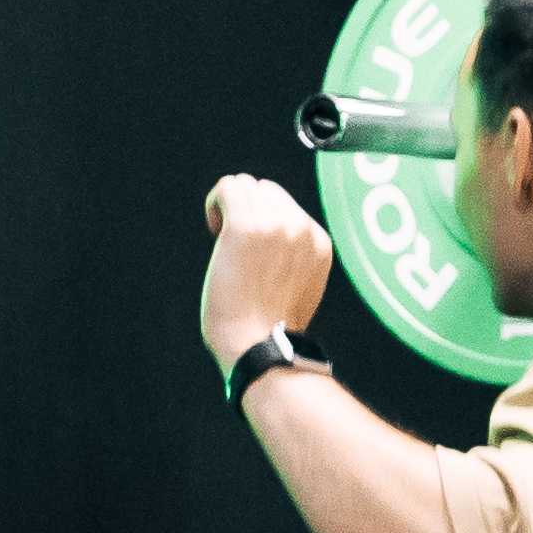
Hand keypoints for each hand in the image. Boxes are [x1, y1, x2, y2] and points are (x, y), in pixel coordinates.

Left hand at [199, 174, 334, 365]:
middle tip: (234, 248)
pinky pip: (227, 188)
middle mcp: (301, 229)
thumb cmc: (266, 329)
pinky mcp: (247, 226)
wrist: (259, 347)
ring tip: (223, 241)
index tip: (252, 255)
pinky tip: (214, 229)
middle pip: (266, 190)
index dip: (262, 225)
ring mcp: (275, 225)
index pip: (286, 207)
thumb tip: (266, 239)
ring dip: (229, 208)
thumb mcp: (296, 286)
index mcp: (318, 243)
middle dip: (247, 212)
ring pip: (245, 185)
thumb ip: (291, 257)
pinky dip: (215, 203)